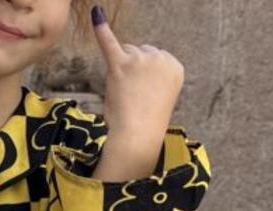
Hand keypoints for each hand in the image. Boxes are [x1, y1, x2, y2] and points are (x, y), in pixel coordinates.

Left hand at [92, 6, 182, 139]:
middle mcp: (161, 57)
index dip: (145, 77)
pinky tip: (97, 14)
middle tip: (136, 95)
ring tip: (127, 92)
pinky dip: (101, 28)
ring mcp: (140, 59)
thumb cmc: (147, 119)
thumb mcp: (159, 92)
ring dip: (122, 69)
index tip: (149, 94)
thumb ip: (151, 72)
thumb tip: (127, 51)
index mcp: (175, 65)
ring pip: (126, 51)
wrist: (139, 134)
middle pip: (139, 51)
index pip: (153, 58)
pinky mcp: (120, 64)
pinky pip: (108, 41)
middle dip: (133, 70)